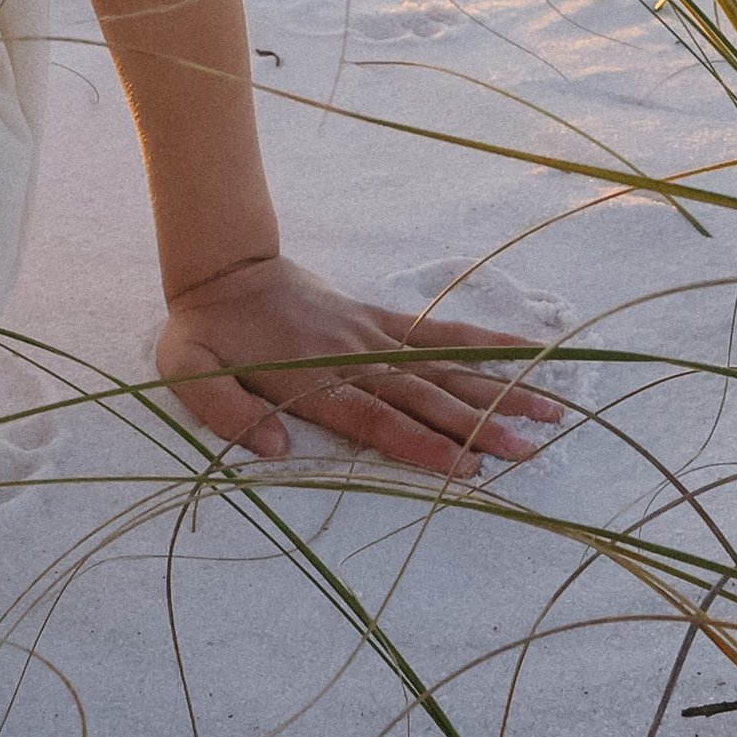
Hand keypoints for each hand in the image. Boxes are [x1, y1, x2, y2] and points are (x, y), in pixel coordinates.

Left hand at [156, 253, 565, 477]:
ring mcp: (372, 335)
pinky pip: (434, 331)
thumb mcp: (188, 370)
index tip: (469, 469)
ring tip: (548, 410)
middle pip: (424, 396)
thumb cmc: (205, 330)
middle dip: (478, 427)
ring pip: (442, 365)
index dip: (422, 445)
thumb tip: (275, 449)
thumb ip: (227, 411)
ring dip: (495, 388)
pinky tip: (524, 350)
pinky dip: (480, 341)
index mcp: (313, 378)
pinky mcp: (378, 318)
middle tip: (529, 452)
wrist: (222, 267)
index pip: (377, 419)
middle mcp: (354, 358)